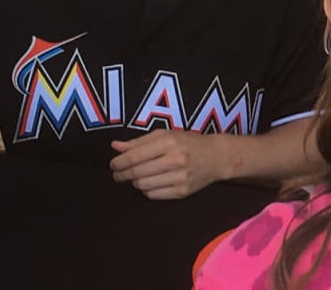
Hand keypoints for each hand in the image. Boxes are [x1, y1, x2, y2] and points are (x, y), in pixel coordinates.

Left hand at [110, 130, 224, 199]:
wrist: (216, 157)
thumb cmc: (188, 143)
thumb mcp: (166, 135)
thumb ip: (140, 142)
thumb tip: (115, 147)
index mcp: (169, 143)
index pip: (134, 156)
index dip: (118, 162)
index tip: (113, 164)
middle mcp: (175, 160)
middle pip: (136, 173)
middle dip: (122, 174)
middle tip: (117, 174)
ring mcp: (179, 178)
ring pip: (143, 185)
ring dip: (134, 182)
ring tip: (135, 177)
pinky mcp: (182, 192)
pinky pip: (153, 195)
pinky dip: (146, 190)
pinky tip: (149, 183)